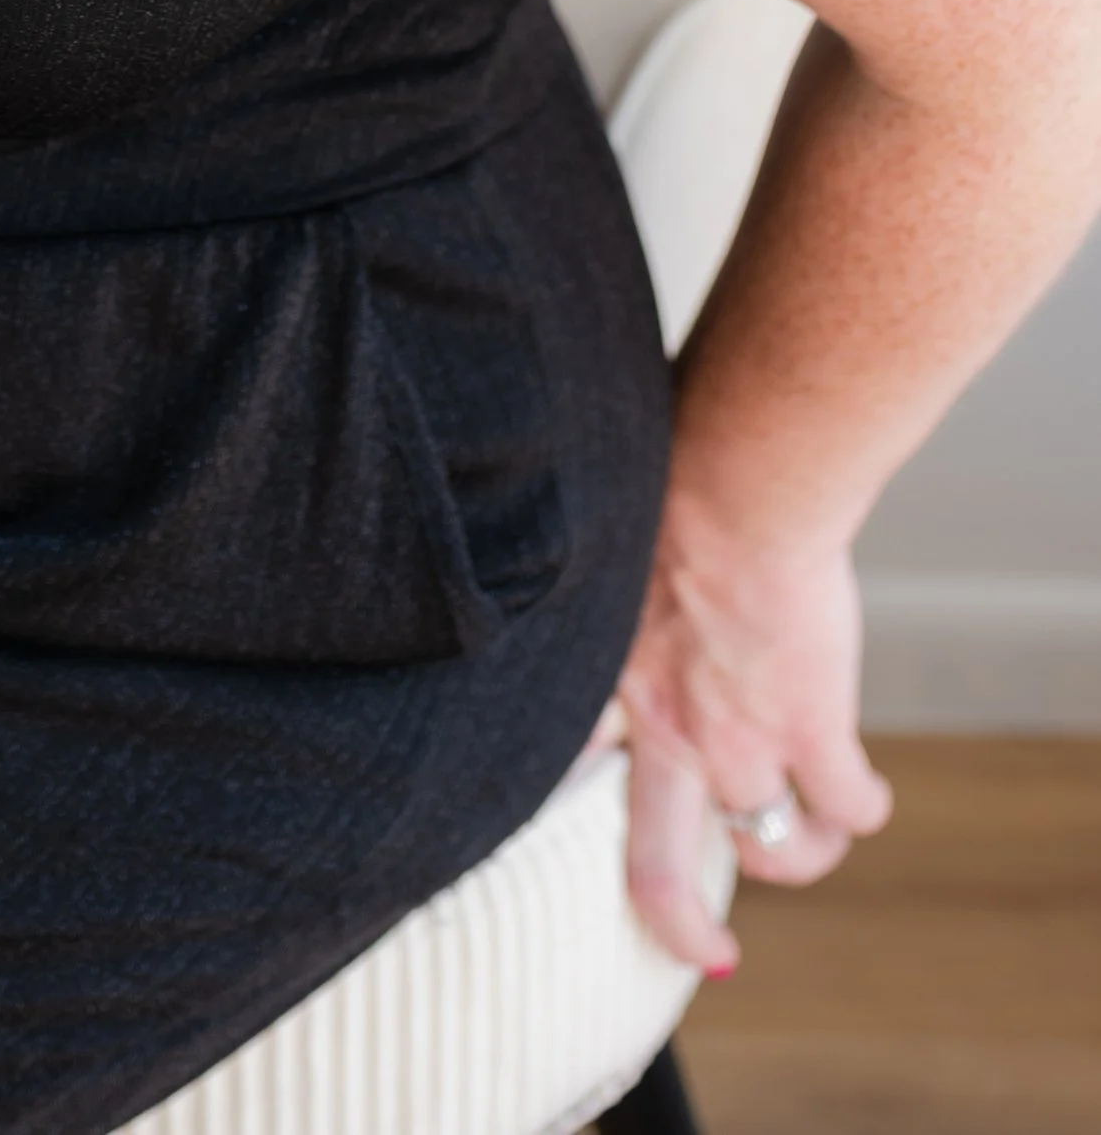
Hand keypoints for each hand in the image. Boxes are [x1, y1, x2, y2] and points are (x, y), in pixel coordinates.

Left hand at [611, 500, 894, 970]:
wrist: (737, 478)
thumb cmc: (668, 484)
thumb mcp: (603, 556)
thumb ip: (605, 601)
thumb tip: (610, 592)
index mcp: (601, 684)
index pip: (562, 782)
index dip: (565, 826)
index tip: (568, 850)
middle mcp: (662, 729)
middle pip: (655, 868)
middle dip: (681, 923)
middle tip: (706, 949)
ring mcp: (737, 740)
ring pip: (775, 849)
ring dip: (800, 852)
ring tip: (813, 834)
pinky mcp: (809, 729)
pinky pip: (847, 811)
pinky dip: (862, 809)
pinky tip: (866, 793)